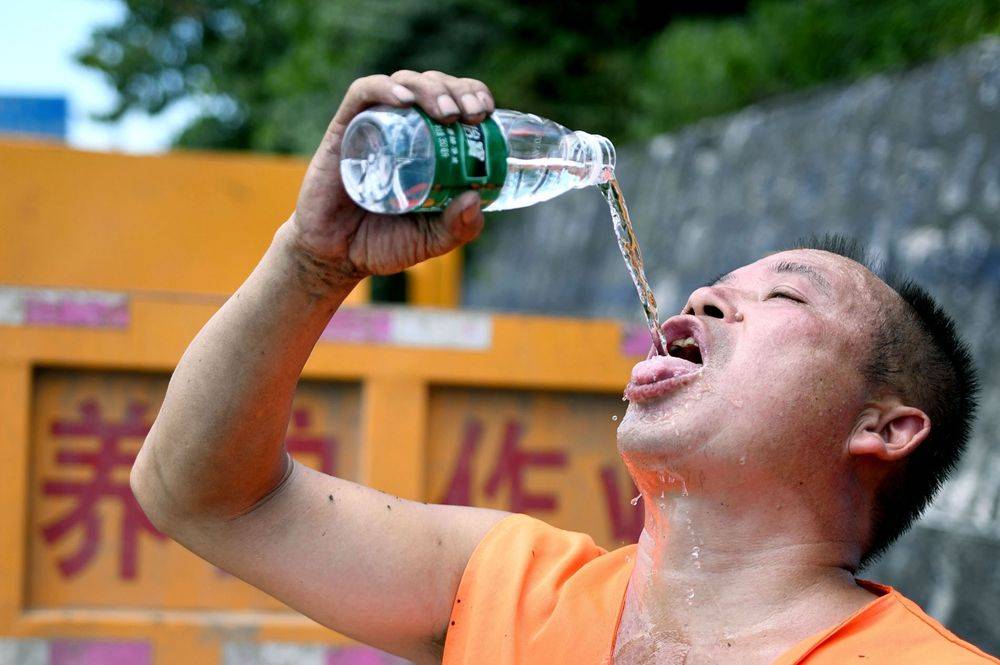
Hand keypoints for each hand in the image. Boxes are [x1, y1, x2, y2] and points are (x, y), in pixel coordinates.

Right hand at [290, 70, 496, 279]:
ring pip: (404, 84)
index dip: (472, 93)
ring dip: (430, 88)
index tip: (486, 110)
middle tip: (471, 113)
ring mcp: (373, 125)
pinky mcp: (343, 130)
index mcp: (428, 144)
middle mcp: (402, 128)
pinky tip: (404, 100)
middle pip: (433, 85)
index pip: (454, 101)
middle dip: (457, 90)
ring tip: (446, 112)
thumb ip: (458, 228)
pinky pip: (362, 94)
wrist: (336, 256)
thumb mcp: (432, 240)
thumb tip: (475, 199)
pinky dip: (385, 89)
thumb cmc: (385, 243)